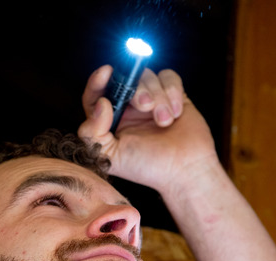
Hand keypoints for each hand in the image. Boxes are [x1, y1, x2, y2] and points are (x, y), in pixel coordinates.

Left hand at [78, 65, 217, 196]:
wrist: (184, 172)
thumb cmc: (147, 168)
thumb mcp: (110, 156)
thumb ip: (92, 132)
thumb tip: (100, 103)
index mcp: (111, 120)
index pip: (97, 94)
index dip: (97, 81)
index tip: (105, 72)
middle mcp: (129, 108)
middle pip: (125, 80)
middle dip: (136, 89)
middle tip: (145, 106)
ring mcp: (152, 100)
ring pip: (148, 76)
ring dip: (158, 96)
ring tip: (165, 121)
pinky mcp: (173, 96)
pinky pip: (169, 77)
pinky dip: (173, 91)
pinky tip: (176, 113)